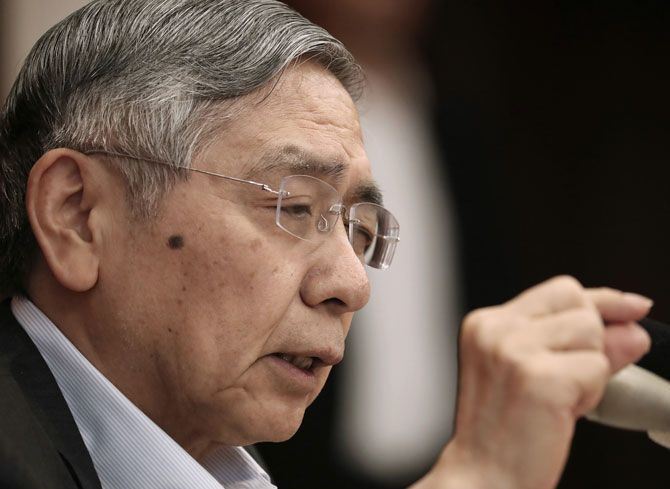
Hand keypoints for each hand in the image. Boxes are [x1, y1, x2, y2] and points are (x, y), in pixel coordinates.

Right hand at [411, 276, 651, 488]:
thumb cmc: (503, 432)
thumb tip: (632, 326)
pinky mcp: (539, 377)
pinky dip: (590, 395)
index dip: (600, 301)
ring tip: (556, 398)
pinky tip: (559, 412)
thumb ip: (581, 344)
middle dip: (590, 344)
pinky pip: (597, 368)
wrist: (483, 477)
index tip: (633, 306)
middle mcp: (496, 329)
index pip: (560, 290)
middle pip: (581, 306)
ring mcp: (514, 350)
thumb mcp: (537, 373)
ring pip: (592, 334)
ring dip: (590, 371)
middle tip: (561, 381)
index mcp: (486, 323)